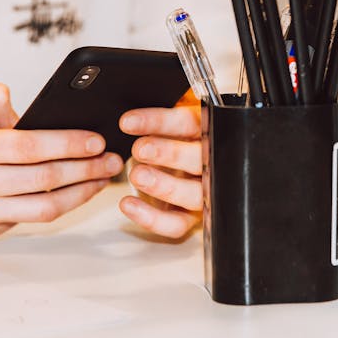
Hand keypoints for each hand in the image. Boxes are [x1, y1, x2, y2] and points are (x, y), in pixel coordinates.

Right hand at [0, 78, 122, 243]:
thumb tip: (24, 115)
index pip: (30, 147)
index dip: (69, 143)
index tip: (96, 139)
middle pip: (44, 179)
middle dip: (87, 168)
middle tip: (114, 157)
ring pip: (44, 209)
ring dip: (81, 193)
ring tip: (103, 177)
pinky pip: (27, 220)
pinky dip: (55, 205)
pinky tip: (73, 190)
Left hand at [117, 93, 202, 237]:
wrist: (176, 170)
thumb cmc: (170, 143)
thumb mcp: (167, 124)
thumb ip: (157, 119)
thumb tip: (133, 113)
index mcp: (205, 132)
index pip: (189, 122)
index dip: (159, 121)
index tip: (128, 122)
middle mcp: (209, 162)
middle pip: (199, 158)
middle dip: (170, 153)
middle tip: (140, 149)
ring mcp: (203, 192)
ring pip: (193, 194)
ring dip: (164, 185)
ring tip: (137, 175)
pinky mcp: (191, 218)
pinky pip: (176, 224)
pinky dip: (152, 218)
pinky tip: (129, 205)